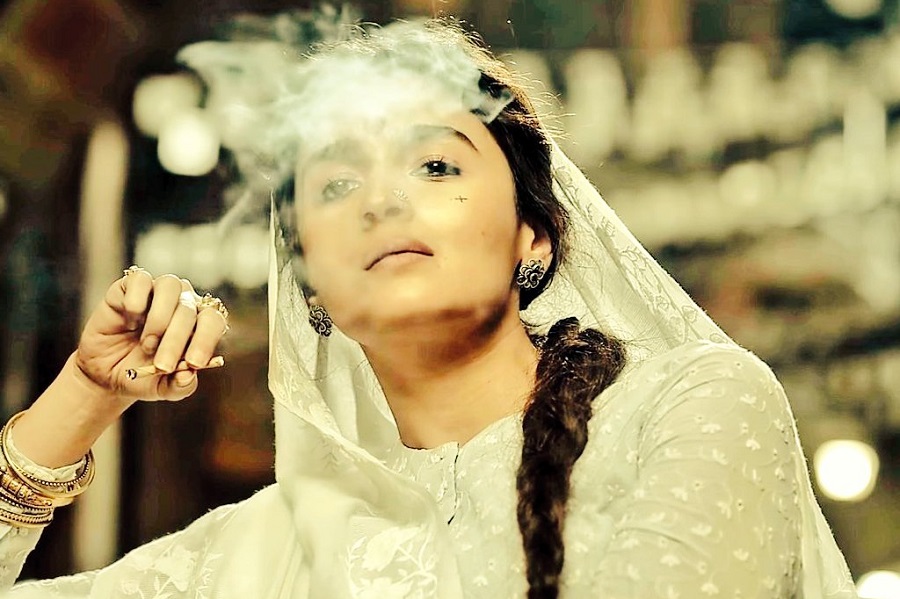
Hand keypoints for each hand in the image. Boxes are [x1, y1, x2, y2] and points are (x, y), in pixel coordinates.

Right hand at [74, 268, 227, 401]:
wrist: (105, 375)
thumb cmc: (143, 377)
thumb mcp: (163, 388)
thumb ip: (180, 385)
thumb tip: (187, 375)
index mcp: (199, 325)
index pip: (213, 321)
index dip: (206, 340)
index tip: (193, 363)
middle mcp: (182, 303)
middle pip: (189, 309)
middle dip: (176, 340)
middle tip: (162, 365)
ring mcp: (157, 292)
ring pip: (170, 286)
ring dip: (159, 319)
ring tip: (147, 344)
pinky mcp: (130, 286)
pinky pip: (140, 279)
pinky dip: (136, 301)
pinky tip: (130, 321)